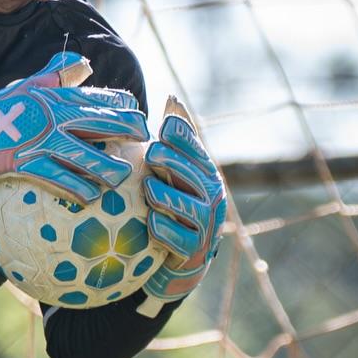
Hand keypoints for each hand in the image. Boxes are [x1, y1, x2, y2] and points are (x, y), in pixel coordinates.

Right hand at [0, 51, 148, 206]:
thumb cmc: (1, 110)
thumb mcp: (30, 86)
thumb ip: (58, 75)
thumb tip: (84, 63)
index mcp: (59, 98)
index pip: (101, 98)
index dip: (124, 106)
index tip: (138, 113)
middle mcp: (56, 119)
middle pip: (104, 125)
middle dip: (129, 132)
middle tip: (144, 142)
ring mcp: (44, 143)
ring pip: (88, 158)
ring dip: (109, 169)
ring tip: (122, 176)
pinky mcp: (31, 165)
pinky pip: (61, 180)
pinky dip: (78, 190)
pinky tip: (91, 197)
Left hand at [137, 97, 226, 314]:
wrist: (181, 259)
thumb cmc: (173, 205)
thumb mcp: (174, 173)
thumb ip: (174, 142)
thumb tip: (171, 98)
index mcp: (204, 173)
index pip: (196, 150)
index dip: (183, 136)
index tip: (163, 125)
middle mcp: (210, 197)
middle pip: (196, 175)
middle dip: (174, 163)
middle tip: (151, 153)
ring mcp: (204, 225)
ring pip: (189, 208)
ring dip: (168, 197)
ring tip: (148, 189)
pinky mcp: (192, 250)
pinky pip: (180, 239)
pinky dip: (165, 231)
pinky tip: (149, 224)